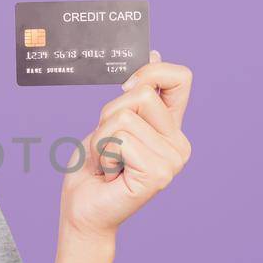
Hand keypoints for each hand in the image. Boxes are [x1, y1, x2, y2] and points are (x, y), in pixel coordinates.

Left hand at [59, 50, 193, 242]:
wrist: (82, 210)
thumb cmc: (94, 167)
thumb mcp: (112, 120)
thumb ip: (136, 93)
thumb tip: (155, 52)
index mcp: (172, 128)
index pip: (180, 78)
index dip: (151, 73)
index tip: (127, 88)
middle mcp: (180, 144)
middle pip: (141, 95)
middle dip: (109, 117)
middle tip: (109, 148)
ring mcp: (173, 160)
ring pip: (124, 118)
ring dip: (102, 139)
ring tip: (109, 163)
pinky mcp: (158, 174)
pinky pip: (119, 139)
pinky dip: (103, 153)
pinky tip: (111, 174)